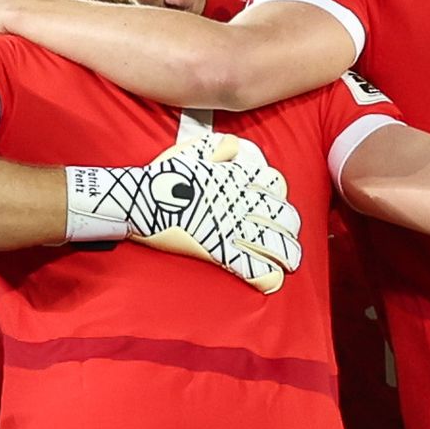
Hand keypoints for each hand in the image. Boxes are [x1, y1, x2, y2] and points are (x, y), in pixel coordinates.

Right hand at [74, 116, 303, 290]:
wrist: (138, 199)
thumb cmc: (162, 176)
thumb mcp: (193, 151)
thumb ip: (218, 147)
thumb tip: (234, 145)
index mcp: (236, 176)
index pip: (275, 183)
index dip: (280, 196)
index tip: (274, 206)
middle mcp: (240, 201)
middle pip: (284, 216)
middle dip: (291, 229)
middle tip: (288, 239)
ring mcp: (232, 227)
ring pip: (276, 245)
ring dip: (288, 256)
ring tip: (289, 264)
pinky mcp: (219, 251)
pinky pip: (253, 268)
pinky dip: (267, 278)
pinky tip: (270, 282)